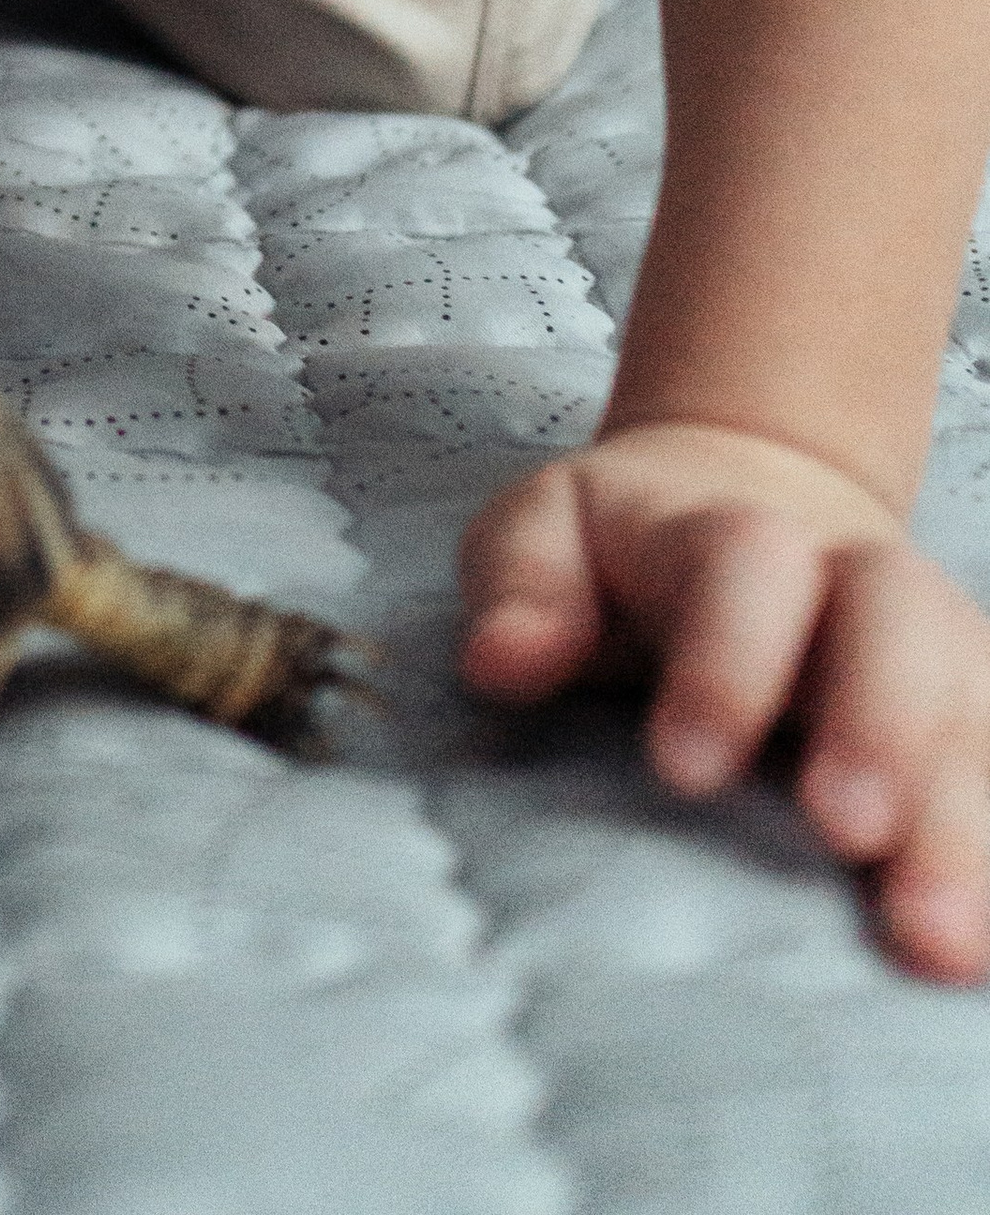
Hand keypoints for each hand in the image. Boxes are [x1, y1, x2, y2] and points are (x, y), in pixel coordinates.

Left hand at [461, 420, 989, 982]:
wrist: (749, 500)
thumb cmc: (624, 549)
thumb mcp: (546, 531)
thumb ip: (522, 585)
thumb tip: (502, 660)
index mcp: (734, 531)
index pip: (746, 570)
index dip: (724, 662)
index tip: (681, 767)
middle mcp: (855, 579)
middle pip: (895, 626)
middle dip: (879, 727)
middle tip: (850, 835)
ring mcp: (932, 646)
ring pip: (971, 706)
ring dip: (965, 821)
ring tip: (941, 943)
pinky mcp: (970, 713)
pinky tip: (984, 942)